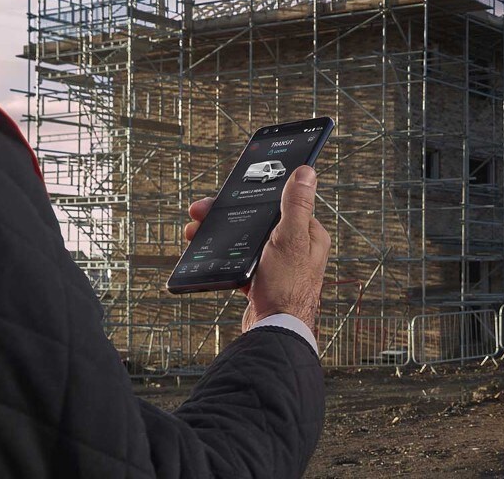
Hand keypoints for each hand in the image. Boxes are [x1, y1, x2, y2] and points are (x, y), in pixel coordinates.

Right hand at [182, 167, 329, 334]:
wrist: (275, 332)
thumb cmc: (287, 287)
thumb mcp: (290, 238)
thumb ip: (296, 205)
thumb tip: (307, 171)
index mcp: (309, 234)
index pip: (280, 203)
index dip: (252, 195)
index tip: (227, 191)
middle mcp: (297, 248)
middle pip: (258, 221)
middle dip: (227, 215)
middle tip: (198, 213)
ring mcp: (279, 265)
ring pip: (246, 241)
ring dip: (220, 235)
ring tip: (195, 233)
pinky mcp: (264, 282)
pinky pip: (241, 262)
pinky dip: (225, 257)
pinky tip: (208, 255)